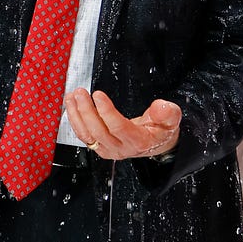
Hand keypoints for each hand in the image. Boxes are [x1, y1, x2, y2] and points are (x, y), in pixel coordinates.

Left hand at [65, 89, 181, 159]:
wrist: (154, 144)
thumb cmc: (160, 130)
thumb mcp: (171, 120)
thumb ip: (168, 113)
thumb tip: (161, 106)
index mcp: (137, 141)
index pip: (118, 128)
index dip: (106, 112)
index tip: (98, 95)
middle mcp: (120, 148)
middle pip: (98, 132)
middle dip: (87, 111)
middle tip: (81, 93)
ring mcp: (107, 149)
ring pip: (87, 135)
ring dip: (76, 115)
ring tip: (72, 97)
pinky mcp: (99, 146)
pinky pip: (83, 135)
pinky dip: (75, 120)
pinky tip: (71, 105)